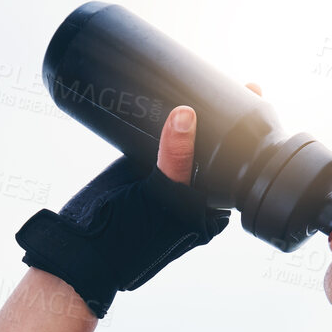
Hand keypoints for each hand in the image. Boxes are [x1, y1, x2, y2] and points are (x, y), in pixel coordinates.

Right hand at [14, 82, 260, 318]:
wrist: (80, 252)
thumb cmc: (128, 242)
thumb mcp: (159, 198)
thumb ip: (174, 160)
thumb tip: (187, 115)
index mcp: (211, 207)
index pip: (238, 161)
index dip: (247, 129)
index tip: (251, 91)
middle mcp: (193, 193)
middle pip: (214, 146)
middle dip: (222, 115)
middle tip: (232, 79)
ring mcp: (166, 180)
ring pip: (187, 140)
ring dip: (195, 113)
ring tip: (203, 79)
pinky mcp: (139, 169)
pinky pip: (157, 139)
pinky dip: (164, 120)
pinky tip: (167, 94)